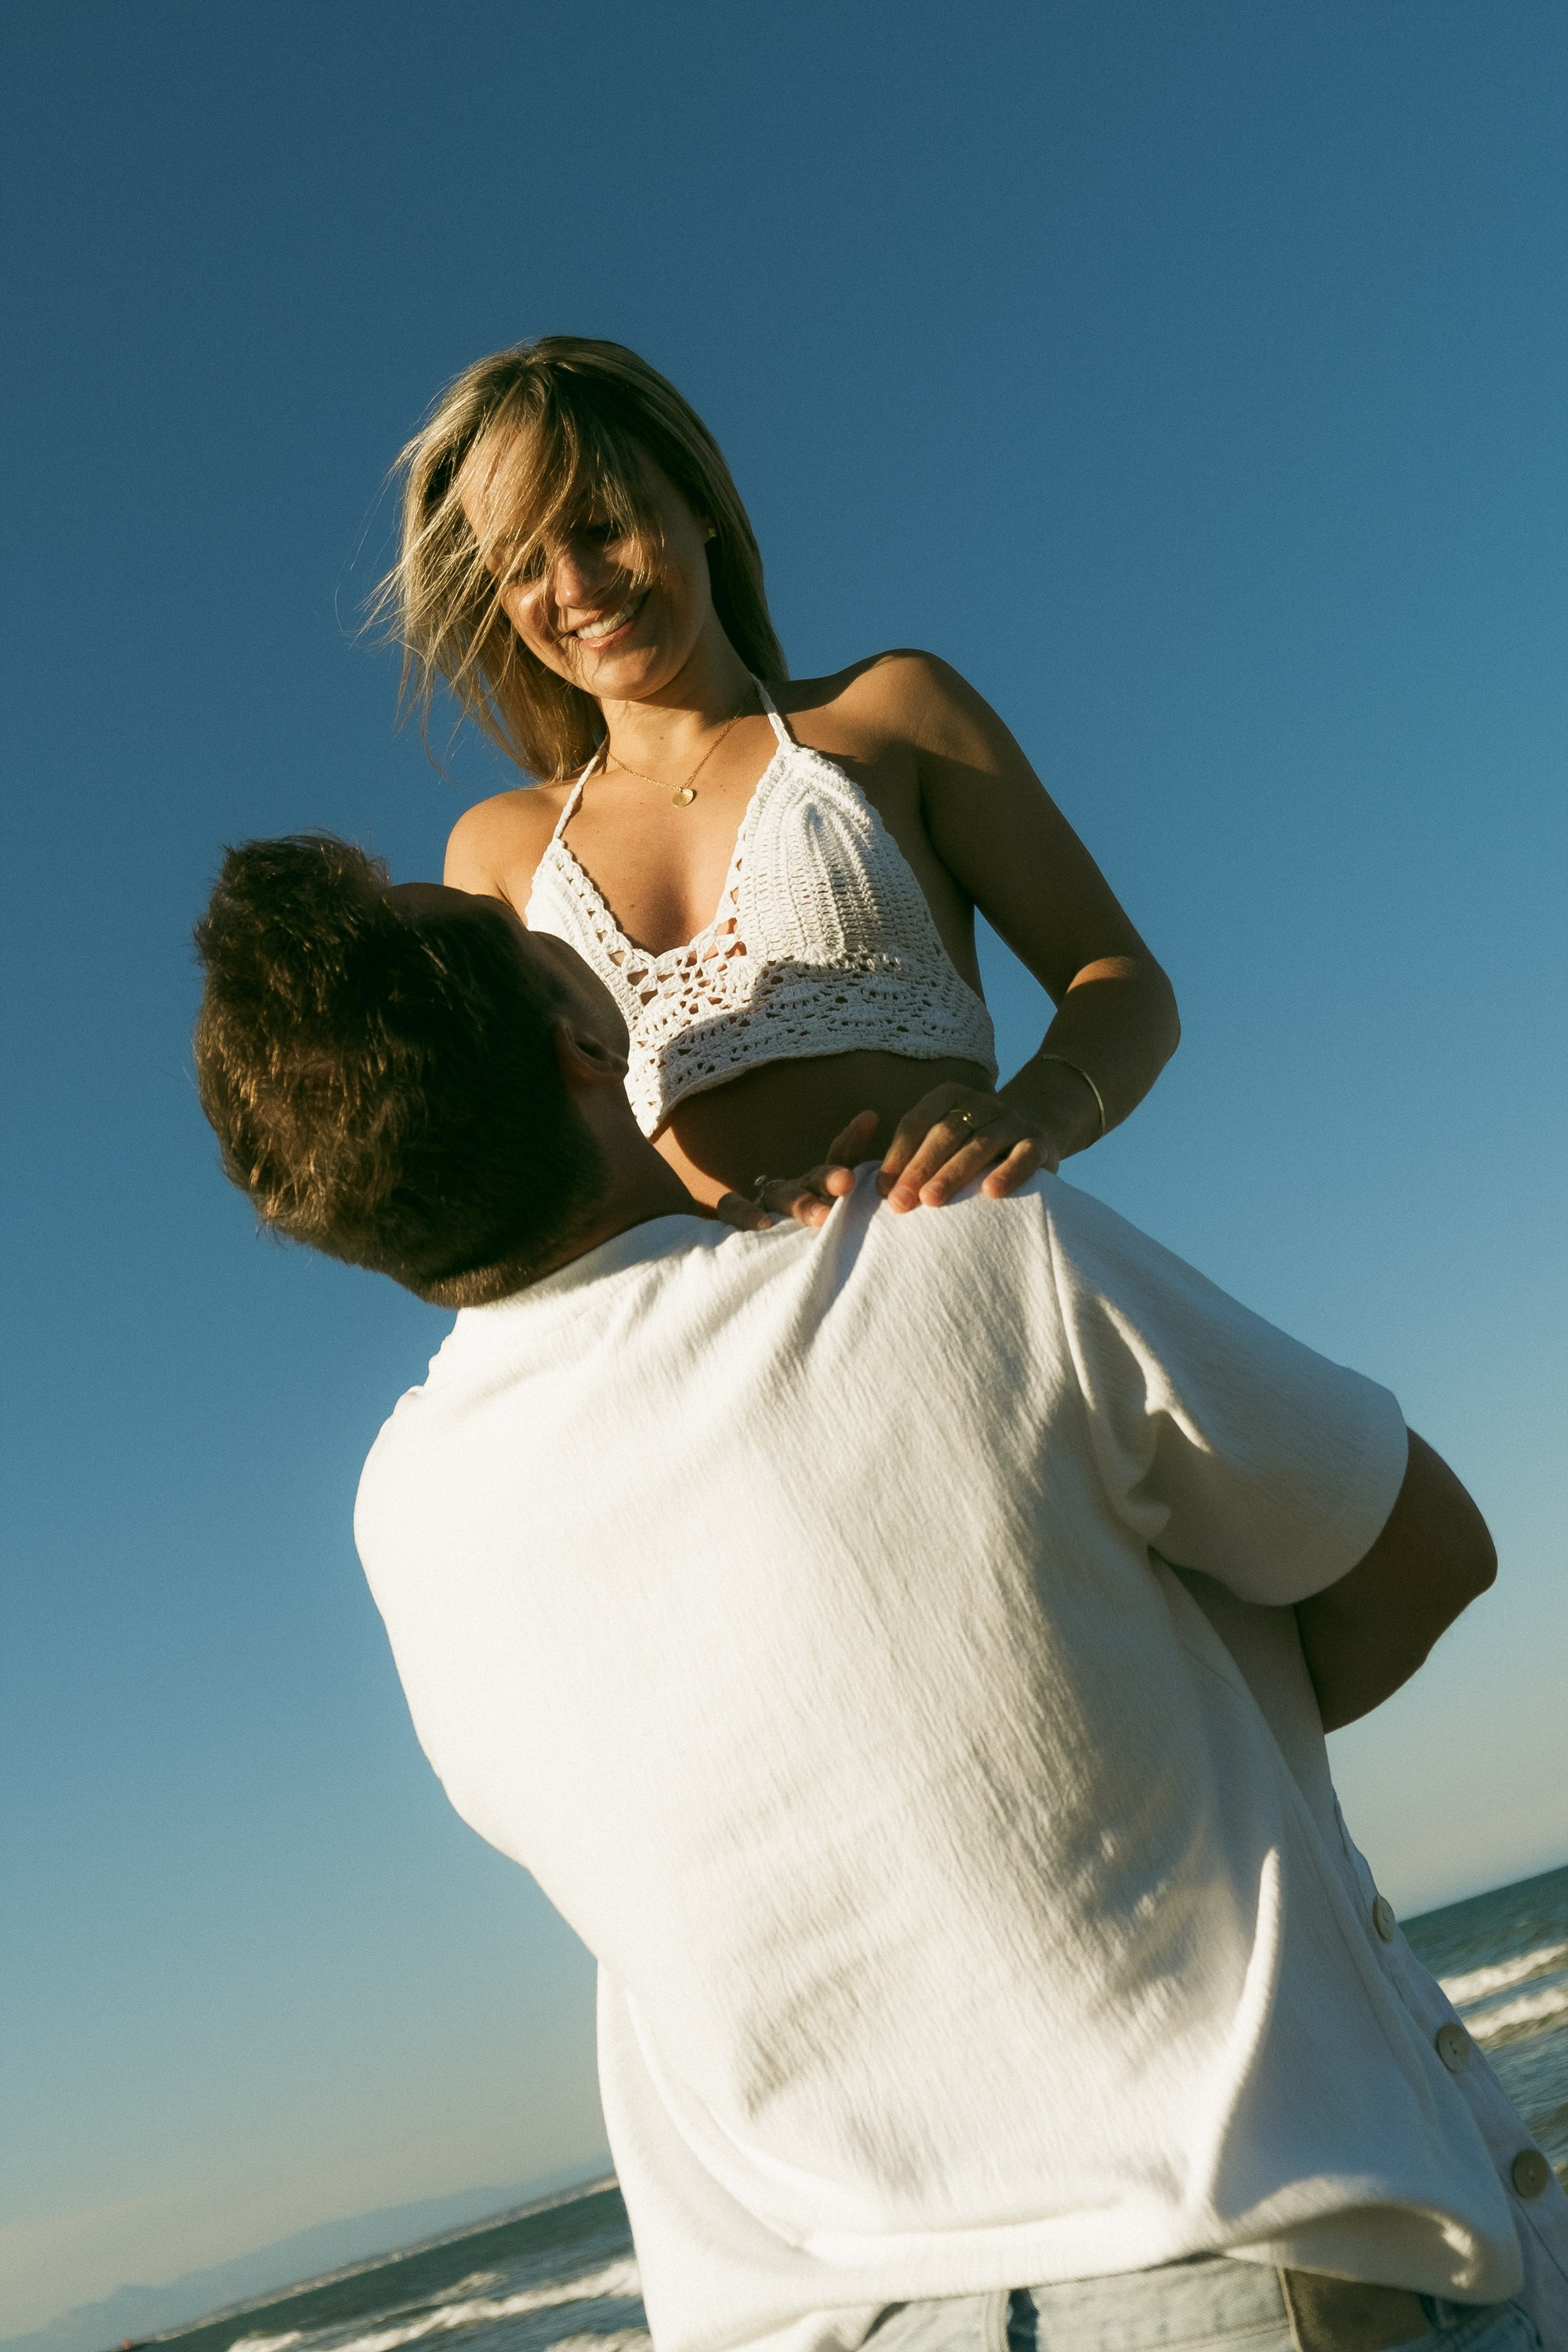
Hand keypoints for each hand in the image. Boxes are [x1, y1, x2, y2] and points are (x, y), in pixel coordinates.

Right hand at [714, 1110, 879, 1231]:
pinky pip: (735, 1208)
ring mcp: (765, 1204)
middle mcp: (794, 1191)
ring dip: (800, 1203)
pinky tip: (764, 1224)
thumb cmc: (802, 1239)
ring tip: (822, 1217)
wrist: (751, 1261)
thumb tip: (887, 1172)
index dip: (852, 1138)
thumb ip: (859, 1208)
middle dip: (830, 1178)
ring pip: (779, 1194)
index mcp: (819, 1188)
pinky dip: (748, 1214)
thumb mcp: (836, 1226)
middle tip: (848, 1183)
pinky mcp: (734, 1219)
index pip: (837, 1157)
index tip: (870, 1118)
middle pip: (813, 1179)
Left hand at [876, 1084, 1053, 1211]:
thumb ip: (916, 1155)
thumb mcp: (945, 1138)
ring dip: (952, 1173)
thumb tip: (884, 1189)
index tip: (882, 1188)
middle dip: (919, 1168)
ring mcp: (1012, 1120)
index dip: (899, 1154)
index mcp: (950, 1096)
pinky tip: (991, 1192)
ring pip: (980, 1145)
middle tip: (899, 1202)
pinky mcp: (1039, 1142)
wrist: (1037, 1126)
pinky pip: (1023, 1156)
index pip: (919, 1122)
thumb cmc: (974, 1143)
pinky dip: (1007, 1173)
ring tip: (930, 1200)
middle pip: (946, 1134)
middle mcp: (981, 1103)